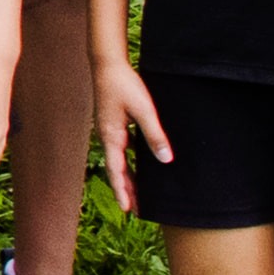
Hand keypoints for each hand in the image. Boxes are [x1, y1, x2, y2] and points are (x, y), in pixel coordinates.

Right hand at [96, 56, 169, 204]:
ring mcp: (110, 131)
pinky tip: (139, 166)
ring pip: (119, 161)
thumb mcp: (143, 110)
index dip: (122, 191)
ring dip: (128, 178)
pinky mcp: (114, 124)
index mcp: (111, 137)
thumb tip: (166, 159)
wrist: (108, 65)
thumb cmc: (124, 85)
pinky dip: (129, 163)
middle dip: (126, 190)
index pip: (116, 171)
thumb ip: (154, 135)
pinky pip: (122, 150)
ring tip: (138, 193)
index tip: (128, 209)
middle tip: (137, 210)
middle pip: (117, 170)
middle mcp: (108, 137)